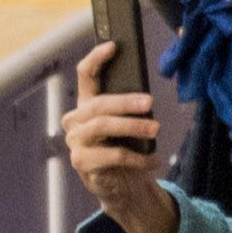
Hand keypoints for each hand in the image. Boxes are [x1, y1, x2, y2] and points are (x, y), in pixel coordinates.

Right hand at [61, 54, 173, 232]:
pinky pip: (112, 156)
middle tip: (149, 102)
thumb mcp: (130, 127)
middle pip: (98, 104)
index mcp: (88, 106)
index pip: (86, 77)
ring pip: (102, 127)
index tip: (112, 46)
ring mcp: (76, 142)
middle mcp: (76, 122)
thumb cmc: (127, 149)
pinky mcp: (82, 162)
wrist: (123, 186)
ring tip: (155, 129)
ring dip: (132, 127)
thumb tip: (147, 96)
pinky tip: (153, 160)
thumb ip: (132, 110)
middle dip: (125, 102)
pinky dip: (137, 157)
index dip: (96, 59)